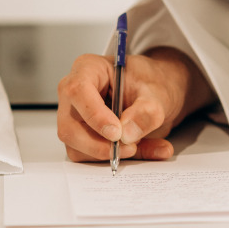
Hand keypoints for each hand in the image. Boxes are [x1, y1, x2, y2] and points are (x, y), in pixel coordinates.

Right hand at [56, 48, 213, 162]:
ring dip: (111, 154)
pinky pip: (90, 157)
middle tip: (130, 147)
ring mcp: (75, 118)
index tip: (117, 133)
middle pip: (70, 127)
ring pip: (77, 148)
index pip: (78, 91)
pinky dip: (117, 158)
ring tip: (143, 145)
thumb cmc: (151, 82)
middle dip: (99, 145)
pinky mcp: (82, 138)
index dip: (94, 115)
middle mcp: (75, 94)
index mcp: (88, 68)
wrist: (157, 93)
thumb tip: (127, 134)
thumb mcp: (158, 92)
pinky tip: (142, 149)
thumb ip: (146, 111)